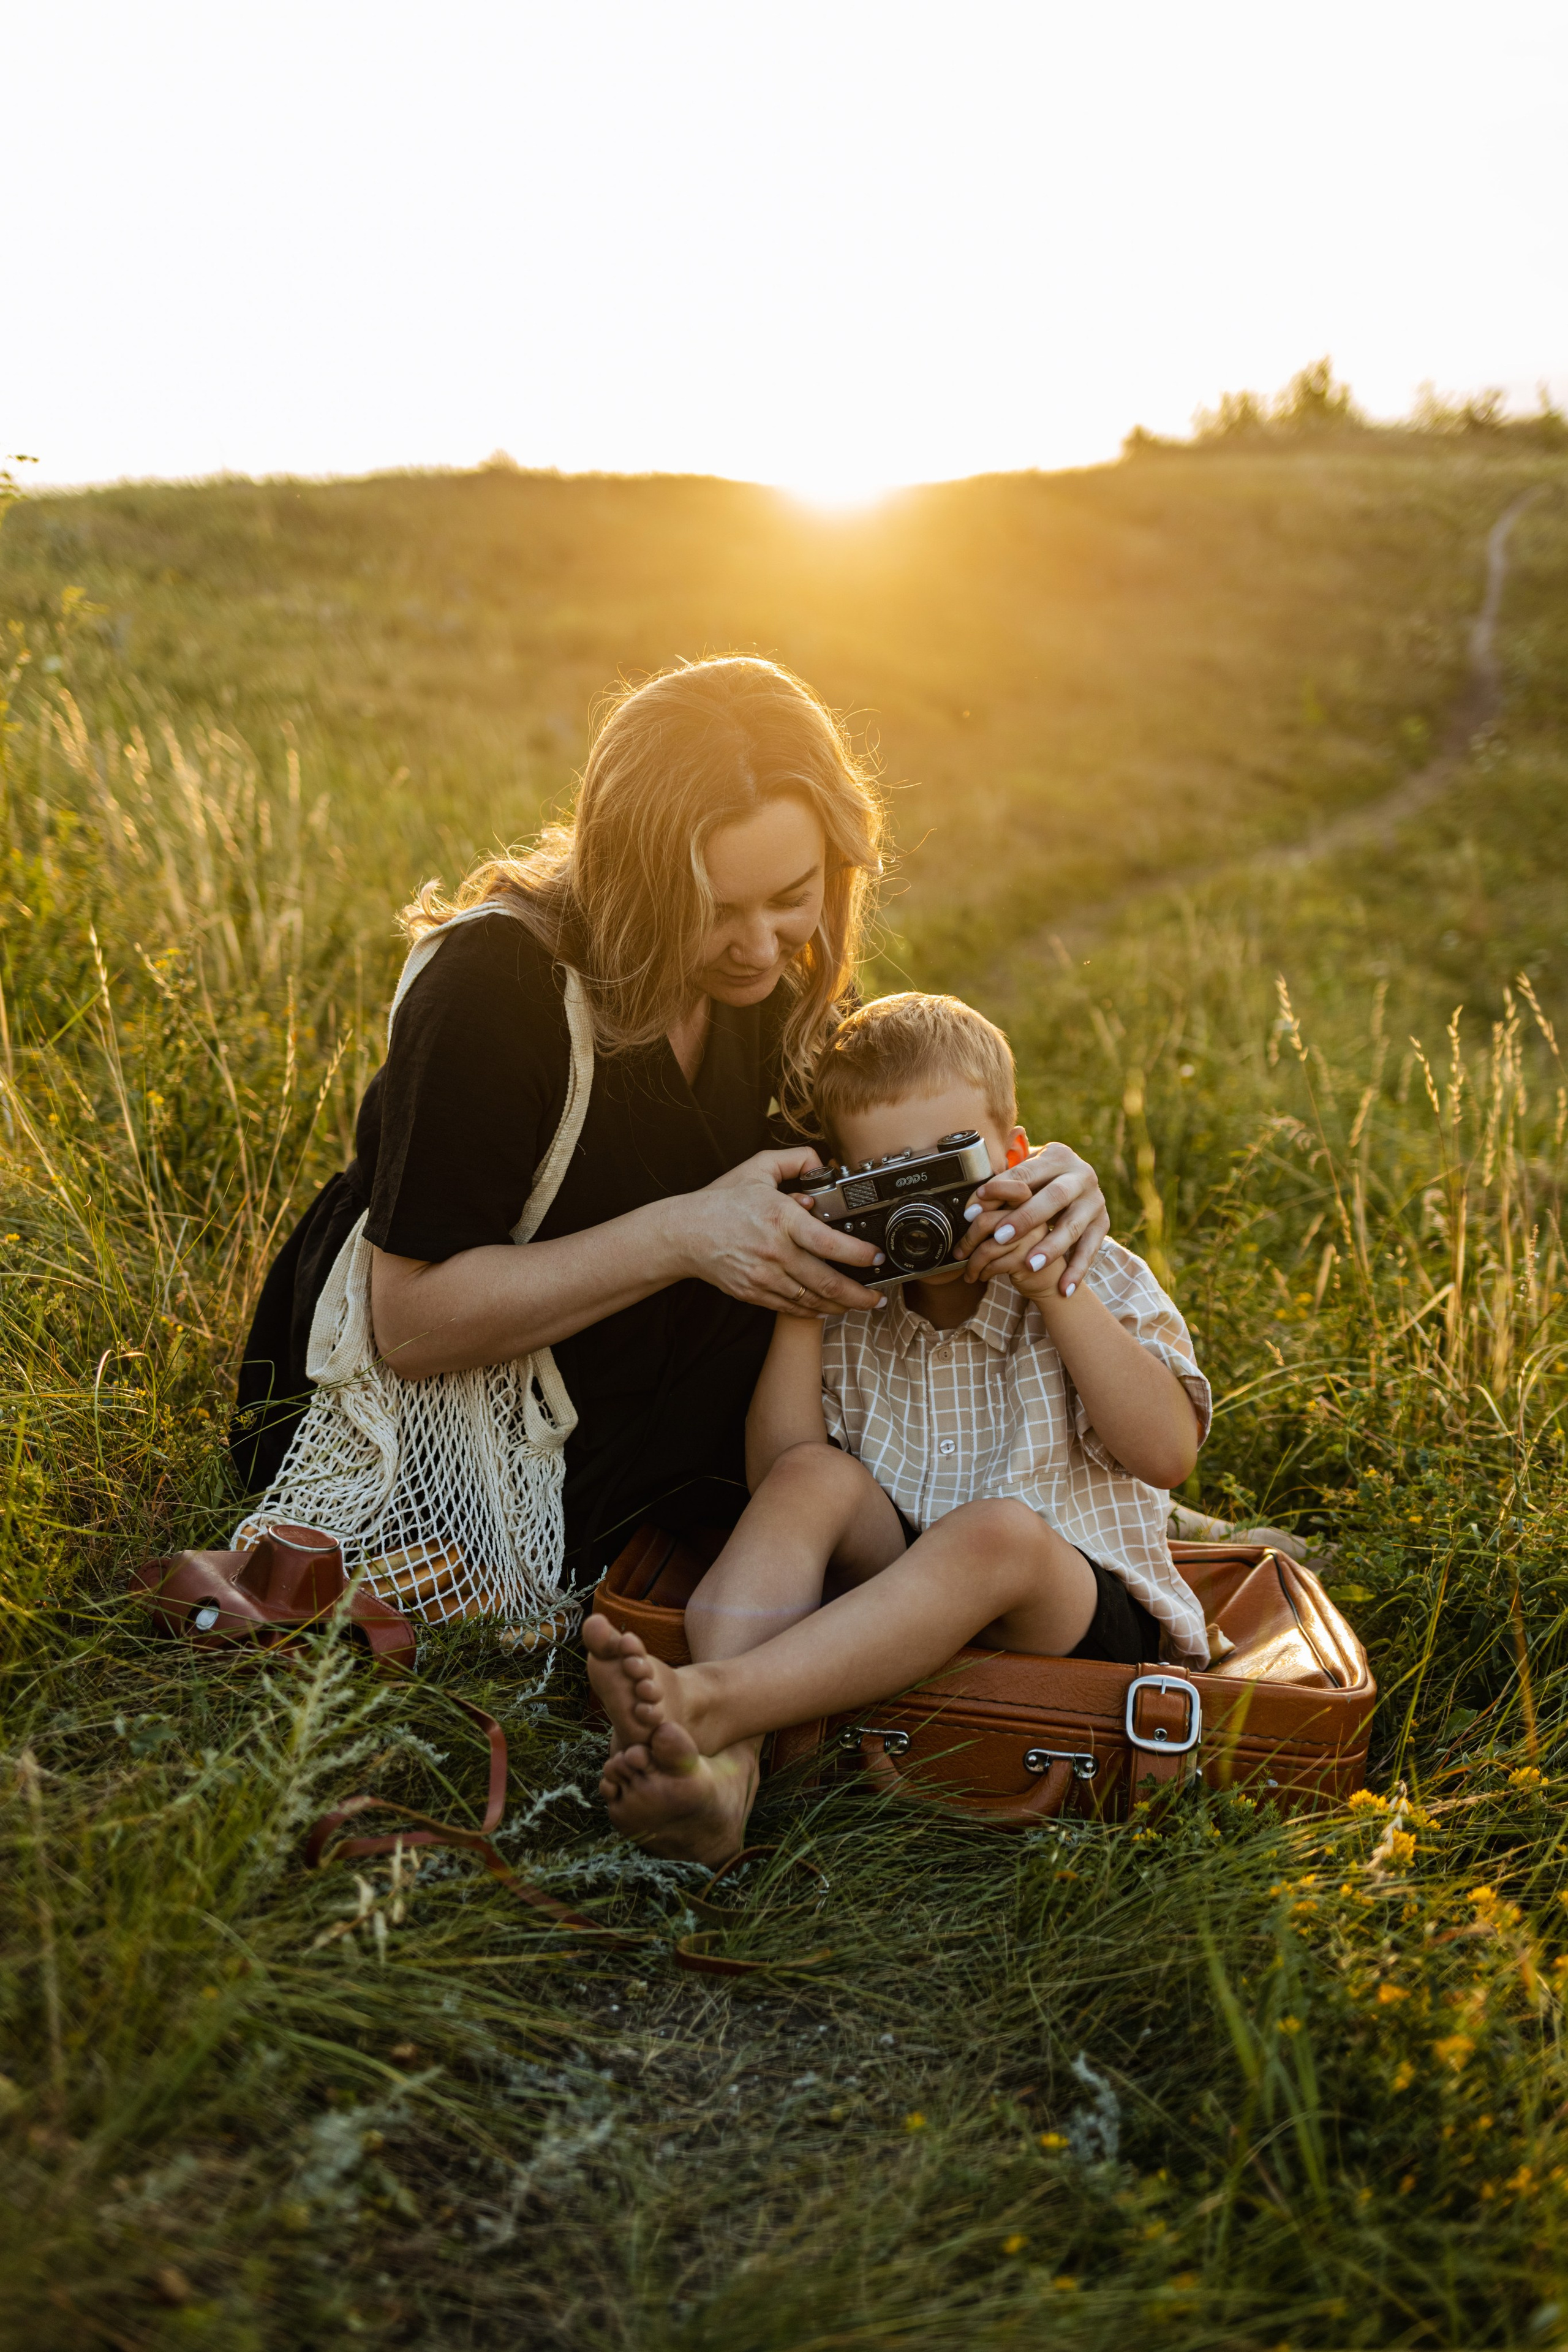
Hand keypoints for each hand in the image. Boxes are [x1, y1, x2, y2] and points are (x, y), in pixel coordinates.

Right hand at [684, 1149, 883, 1316]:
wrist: (684, 1233)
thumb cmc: (721, 1202)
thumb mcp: (758, 1168)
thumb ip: (795, 1160)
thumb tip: (823, 1164)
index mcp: (781, 1219)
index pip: (828, 1244)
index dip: (859, 1255)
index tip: (876, 1259)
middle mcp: (774, 1252)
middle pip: (827, 1282)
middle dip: (859, 1295)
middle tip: (878, 1296)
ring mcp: (764, 1277)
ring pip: (812, 1301)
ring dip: (840, 1307)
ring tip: (860, 1304)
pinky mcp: (753, 1293)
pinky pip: (791, 1308)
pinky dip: (813, 1311)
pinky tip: (828, 1308)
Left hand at [956, 1142, 1108, 1291]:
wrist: (1077, 1184)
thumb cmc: (1040, 1181)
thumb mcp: (1026, 1174)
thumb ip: (1004, 1185)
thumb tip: (975, 1206)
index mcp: (1057, 1157)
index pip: (1026, 1172)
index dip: (1002, 1188)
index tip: (978, 1205)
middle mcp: (1080, 1176)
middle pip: (1055, 1196)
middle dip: (1027, 1217)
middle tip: (1001, 1236)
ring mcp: (1094, 1201)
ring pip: (1074, 1225)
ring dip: (1052, 1246)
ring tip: (1031, 1265)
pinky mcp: (1103, 1223)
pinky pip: (1091, 1249)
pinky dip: (1077, 1270)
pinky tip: (1064, 1289)